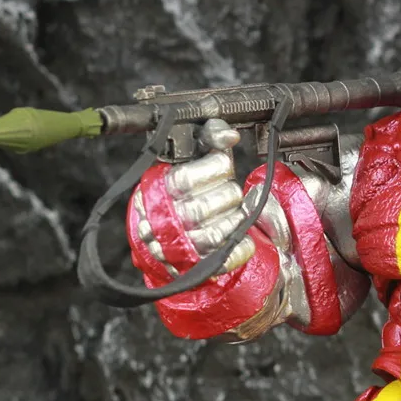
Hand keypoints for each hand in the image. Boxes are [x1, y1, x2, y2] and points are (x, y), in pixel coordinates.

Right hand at [130, 119, 255, 276]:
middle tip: (229, 190)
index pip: (185, 180)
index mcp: (158, 190)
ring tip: (236, 210)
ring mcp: (181, 247)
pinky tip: (242, 233)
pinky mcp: (199, 265)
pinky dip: (242, 246)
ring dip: (235, 219)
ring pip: (215, 235)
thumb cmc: (180, 189)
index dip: (213, 169)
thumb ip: (209, 139)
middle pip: (202, 208)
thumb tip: (230, 135)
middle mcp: (165, 221)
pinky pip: (226, 258)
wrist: (163, 232)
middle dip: (227, 195)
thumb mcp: (189, 156)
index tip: (223, 164)